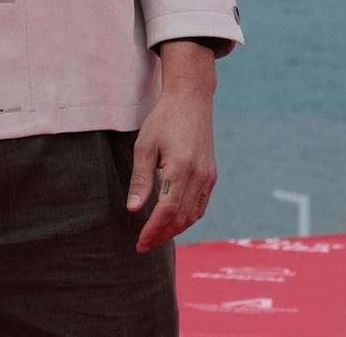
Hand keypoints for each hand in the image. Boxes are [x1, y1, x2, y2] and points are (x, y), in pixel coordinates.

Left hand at [126, 44, 217, 252]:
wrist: (192, 100)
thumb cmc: (164, 119)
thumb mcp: (145, 146)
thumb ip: (140, 179)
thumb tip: (133, 210)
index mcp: (181, 168)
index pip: (167, 211)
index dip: (152, 231)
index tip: (139, 243)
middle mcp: (199, 176)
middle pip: (181, 219)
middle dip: (161, 236)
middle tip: (143, 245)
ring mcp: (208, 177)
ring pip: (193, 216)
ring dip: (174, 230)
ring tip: (155, 237)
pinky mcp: (211, 175)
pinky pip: (201, 206)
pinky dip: (187, 219)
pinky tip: (172, 222)